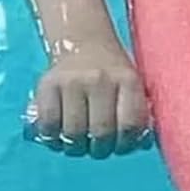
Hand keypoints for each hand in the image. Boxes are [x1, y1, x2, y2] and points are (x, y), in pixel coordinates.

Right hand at [24, 36, 151, 158]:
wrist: (83, 41)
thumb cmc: (111, 72)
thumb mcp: (132, 84)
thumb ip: (138, 112)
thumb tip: (141, 145)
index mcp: (128, 79)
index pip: (130, 125)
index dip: (125, 145)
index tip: (120, 146)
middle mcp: (101, 78)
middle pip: (101, 133)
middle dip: (100, 150)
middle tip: (98, 147)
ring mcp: (73, 80)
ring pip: (74, 133)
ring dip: (76, 148)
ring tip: (79, 143)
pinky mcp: (48, 84)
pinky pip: (49, 124)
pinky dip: (53, 138)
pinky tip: (59, 136)